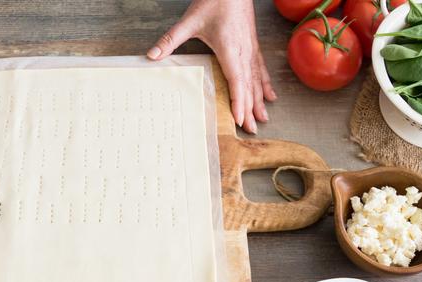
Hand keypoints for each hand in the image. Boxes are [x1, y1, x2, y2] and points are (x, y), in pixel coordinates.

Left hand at [147, 0, 276, 133]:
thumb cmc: (215, 1)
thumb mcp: (189, 21)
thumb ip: (170, 40)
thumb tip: (151, 55)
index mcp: (230, 48)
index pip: (236, 80)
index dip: (239, 101)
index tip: (240, 119)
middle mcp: (244, 51)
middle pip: (249, 85)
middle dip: (250, 108)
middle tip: (252, 129)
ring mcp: (251, 48)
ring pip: (257, 79)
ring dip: (260, 100)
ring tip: (263, 118)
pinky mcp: (252, 44)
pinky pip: (261, 68)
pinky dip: (265, 83)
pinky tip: (270, 95)